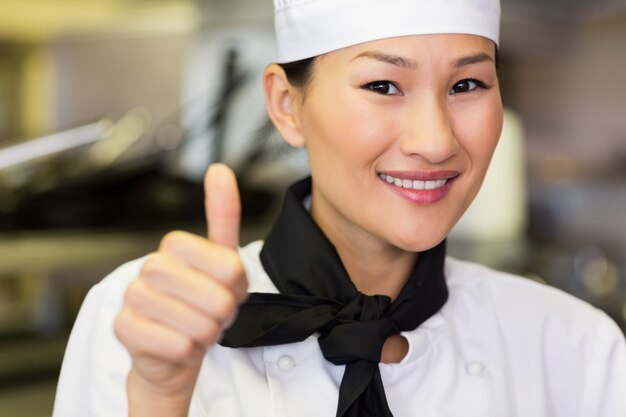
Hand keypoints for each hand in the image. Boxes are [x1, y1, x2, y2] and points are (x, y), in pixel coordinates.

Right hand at [114, 163, 247, 416]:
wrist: (173, 348)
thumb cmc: (201, 301)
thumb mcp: (222, 260)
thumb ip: (223, 215)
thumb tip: (220, 169)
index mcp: (176, 245)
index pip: (231, 268)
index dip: (237, 288)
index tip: (224, 289)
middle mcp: (150, 266)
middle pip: (218, 299)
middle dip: (223, 315)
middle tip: (209, 314)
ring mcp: (133, 297)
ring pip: (200, 326)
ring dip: (207, 335)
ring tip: (193, 328)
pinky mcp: (124, 329)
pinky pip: (178, 346)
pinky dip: (188, 352)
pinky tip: (177, 345)